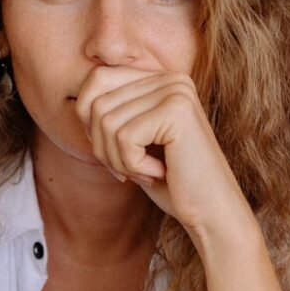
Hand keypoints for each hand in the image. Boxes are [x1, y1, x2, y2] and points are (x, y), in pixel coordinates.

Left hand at [74, 66, 254, 240]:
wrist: (212, 212)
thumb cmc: (172, 182)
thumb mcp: (134, 144)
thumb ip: (111, 116)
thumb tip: (77, 102)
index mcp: (160, 79)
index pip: (97, 80)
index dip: (90, 123)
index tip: (114, 154)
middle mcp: (170, 78)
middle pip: (96, 102)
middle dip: (102, 146)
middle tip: (129, 170)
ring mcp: (175, 92)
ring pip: (106, 121)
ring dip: (117, 159)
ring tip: (145, 172)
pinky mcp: (176, 111)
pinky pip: (124, 137)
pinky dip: (132, 165)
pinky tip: (158, 172)